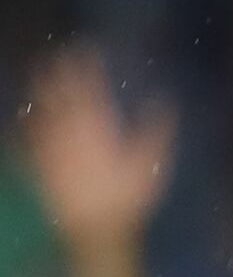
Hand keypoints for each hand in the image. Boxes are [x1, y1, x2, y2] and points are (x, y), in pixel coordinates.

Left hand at [21, 46, 172, 257]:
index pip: (90, 89)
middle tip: (56, 54)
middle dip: (59, 73)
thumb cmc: (127, 198)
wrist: (92, 228)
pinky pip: (31, 137)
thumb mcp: (150, 164)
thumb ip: (155, 130)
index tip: (84, 48)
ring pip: (44, 111)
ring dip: (41, 92)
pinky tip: (24, 116)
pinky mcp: (41, 163)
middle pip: (61, 95)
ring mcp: (53, 147)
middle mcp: (70, 132)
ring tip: (39, 75)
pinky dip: (28, 123)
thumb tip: (164, 101)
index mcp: (98, 128)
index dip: (86, 67)